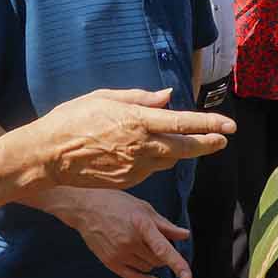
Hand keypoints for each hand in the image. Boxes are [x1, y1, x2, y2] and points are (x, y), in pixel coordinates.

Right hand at [37, 88, 235, 189]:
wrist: (48, 156)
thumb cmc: (72, 120)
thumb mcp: (104, 98)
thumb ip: (140, 98)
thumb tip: (168, 96)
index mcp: (137, 121)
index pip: (183, 123)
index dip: (210, 124)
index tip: (229, 125)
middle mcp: (141, 146)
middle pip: (186, 148)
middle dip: (208, 143)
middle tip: (223, 139)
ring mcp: (135, 167)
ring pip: (168, 159)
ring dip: (179, 151)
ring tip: (185, 142)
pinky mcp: (128, 181)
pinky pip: (150, 168)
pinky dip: (154, 159)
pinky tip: (144, 151)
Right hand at [60, 190, 192, 277]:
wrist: (85, 209)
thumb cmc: (115, 204)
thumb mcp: (142, 208)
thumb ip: (165, 224)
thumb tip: (185, 235)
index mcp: (140, 224)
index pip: (162, 247)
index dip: (177, 262)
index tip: (188, 276)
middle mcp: (129, 241)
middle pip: (158, 259)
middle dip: (162, 253)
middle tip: (155, 240)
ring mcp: (119, 253)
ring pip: (148, 267)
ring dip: (152, 261)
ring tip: (142, 245)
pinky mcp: (110, 262)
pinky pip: (133, 277)